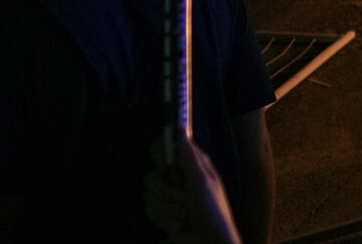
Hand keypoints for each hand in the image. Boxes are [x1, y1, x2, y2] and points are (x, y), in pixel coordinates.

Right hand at [144, 128, 241, 243]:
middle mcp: (177, 178)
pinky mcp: (161, 212)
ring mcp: (168, 196)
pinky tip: (179, 223)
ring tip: (185, 213)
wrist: (208, 238)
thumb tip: (179, 129)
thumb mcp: (201, 180)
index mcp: (191, 166)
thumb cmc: (212, 208)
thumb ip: (188, 156)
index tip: (160, 157)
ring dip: (168, 206)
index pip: (168, 149)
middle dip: (166, 189)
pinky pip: (149, 209)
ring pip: (149, 194)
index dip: (160, 148)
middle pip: (152, 174)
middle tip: (182, 196)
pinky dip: (164, 218)